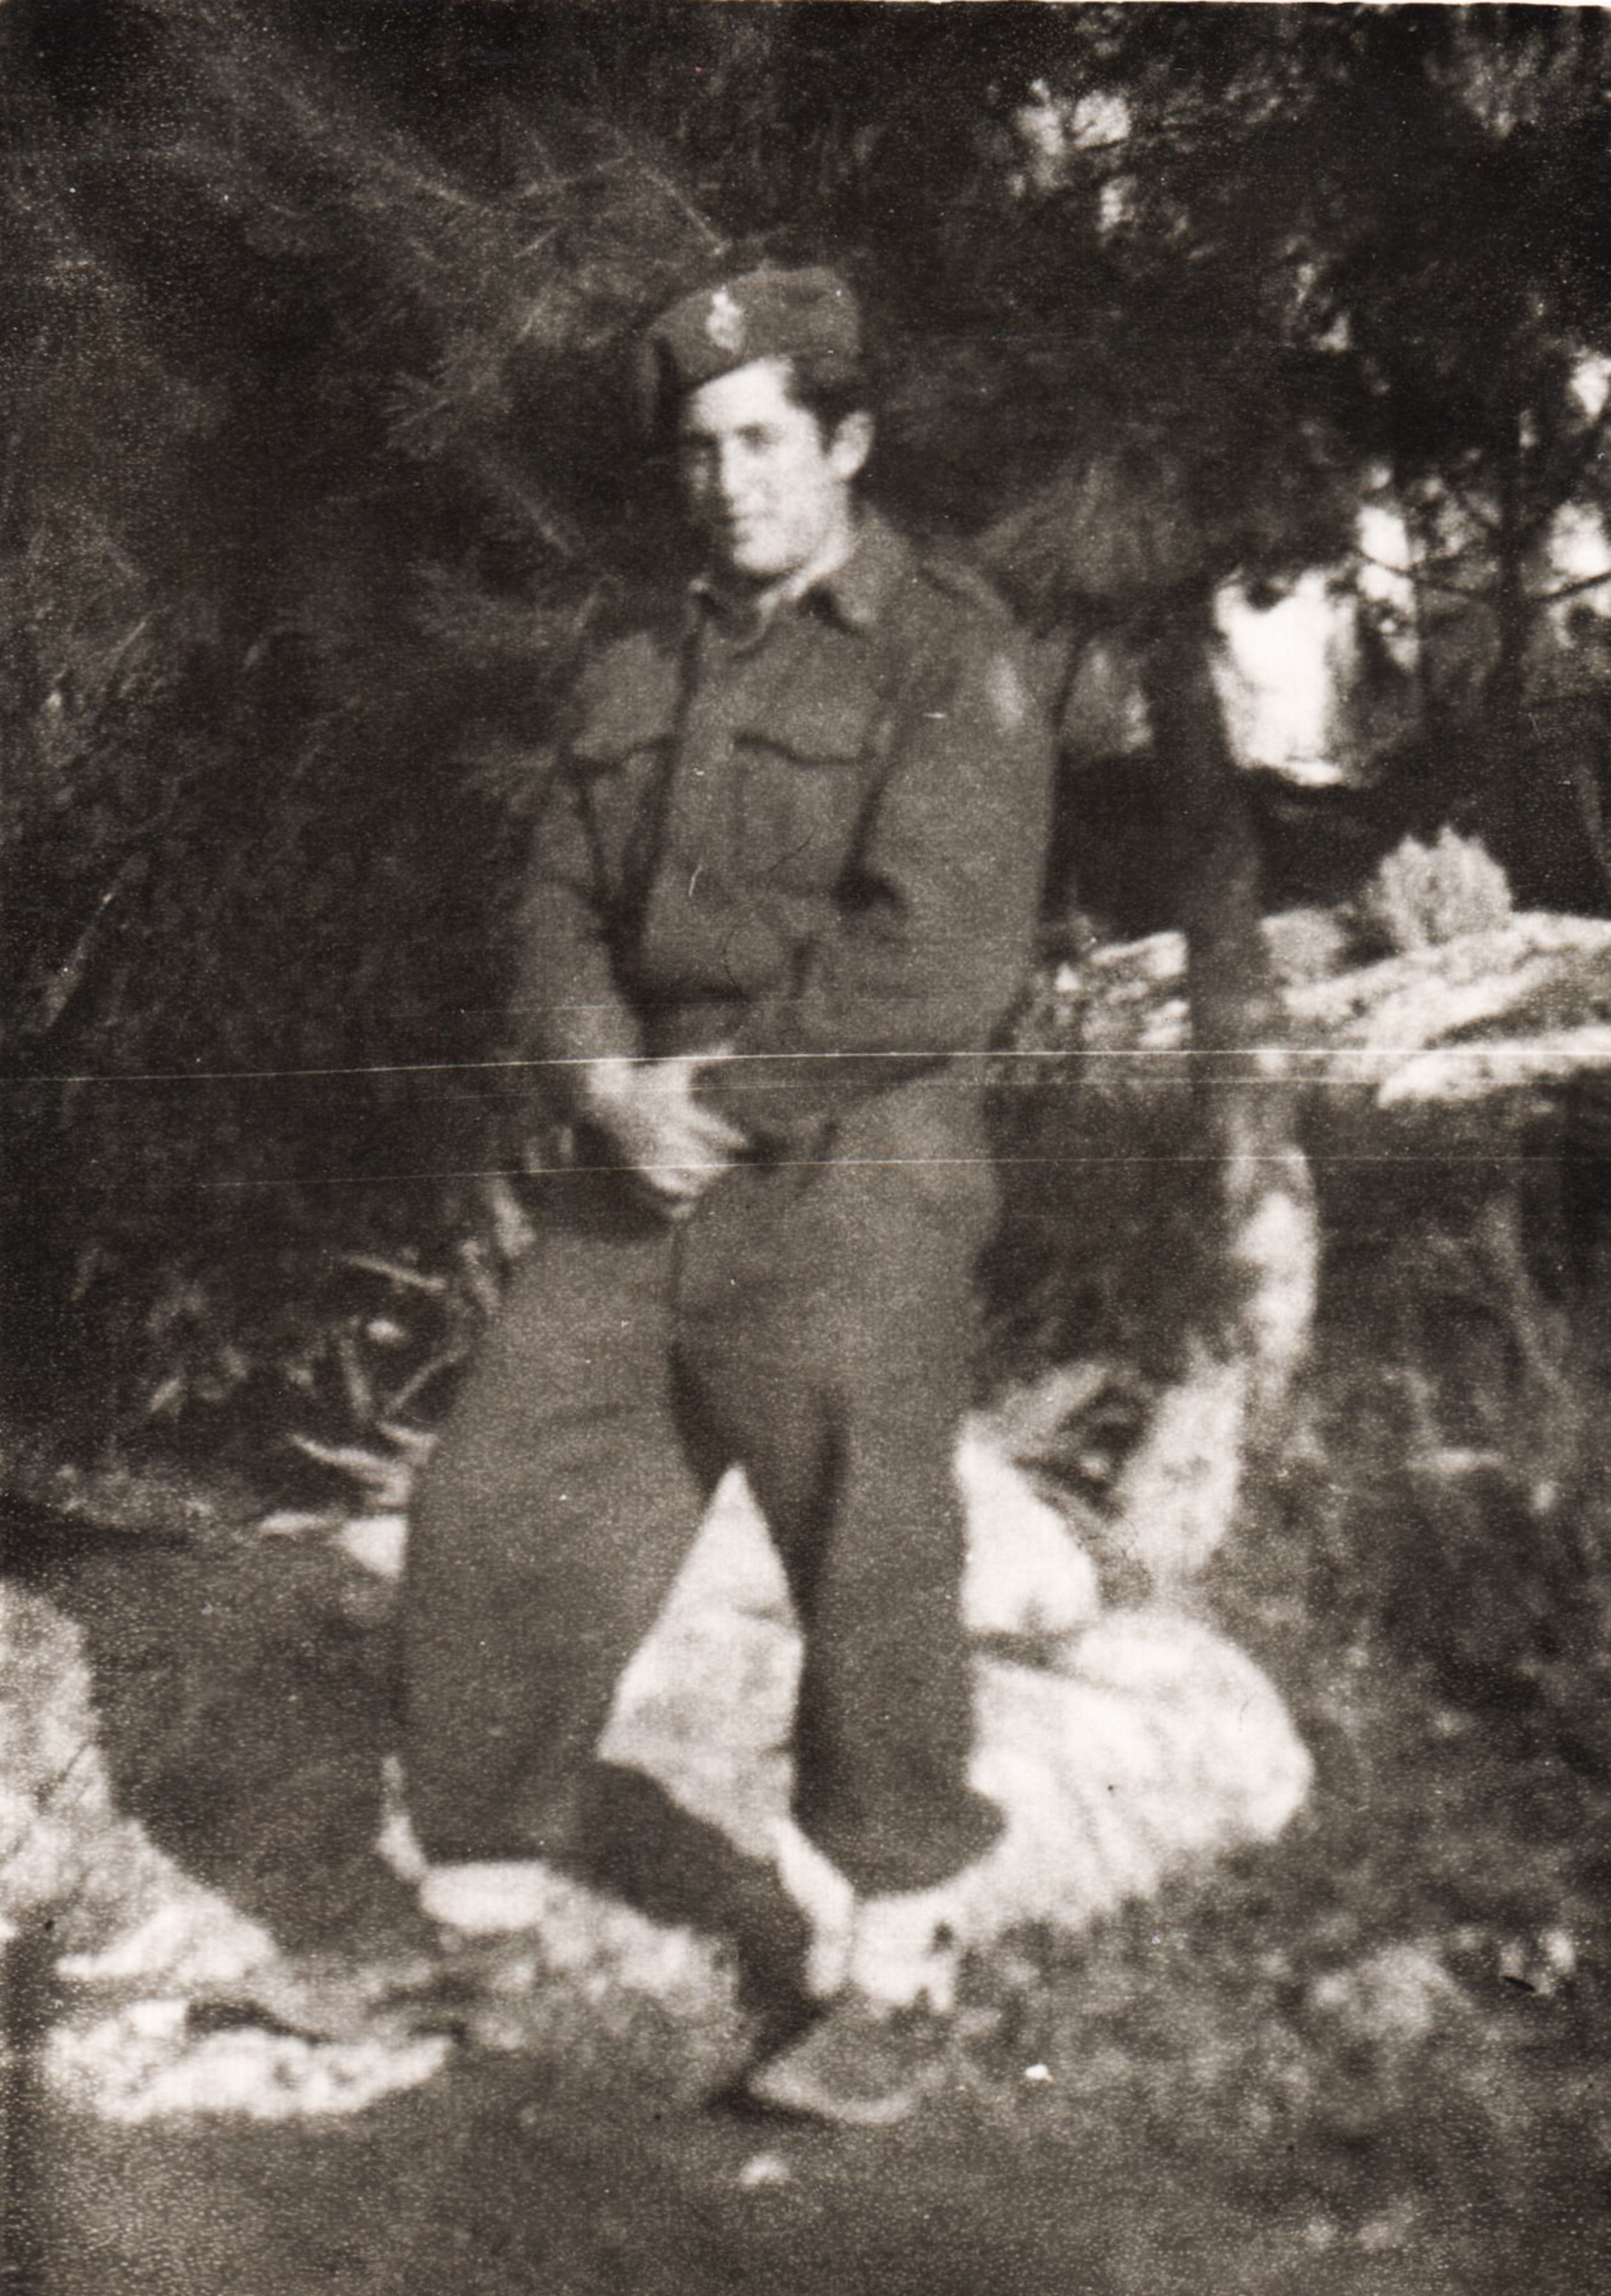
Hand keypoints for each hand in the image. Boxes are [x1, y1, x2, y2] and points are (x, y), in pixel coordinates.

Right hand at [580, 1055, 748, 1214]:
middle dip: (721, 1165)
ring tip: (702, 1176)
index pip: (725, 1137)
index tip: (740, 1142)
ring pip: (695, 1187)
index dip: (739, 1143)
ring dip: (703, 1185)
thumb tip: (734, 1048)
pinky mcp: (637, 1178)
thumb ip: (705, 1059)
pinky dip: (683, 1205)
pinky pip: (670, 1203)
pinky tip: (684, 1194)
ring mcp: (651, 1160)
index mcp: (679, 1112)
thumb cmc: (641, 1084)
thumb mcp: (672, 1068)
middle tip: (722, 1162)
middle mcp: (666, 1137)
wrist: (598, 1102)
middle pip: (713, 1166)